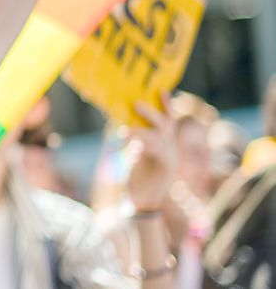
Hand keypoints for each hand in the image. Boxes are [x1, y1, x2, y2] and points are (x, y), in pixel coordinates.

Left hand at [125, 95, 176, 211]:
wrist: (142, 201)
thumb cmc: (137, 176)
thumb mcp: (135, 154)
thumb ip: (134, 139)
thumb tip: (120, 121)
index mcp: (165, 142)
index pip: (168, 120)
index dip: (166, 105)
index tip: (162, 89)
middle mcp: (170, 147)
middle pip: (165, 124)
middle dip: (152, 112)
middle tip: (136, 103)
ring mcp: (170, 156)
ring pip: (158, 137)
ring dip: (140, 130)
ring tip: (123, 130)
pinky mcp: (166, 167)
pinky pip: (156, 151)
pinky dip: (143, 144)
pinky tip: (130, 142)